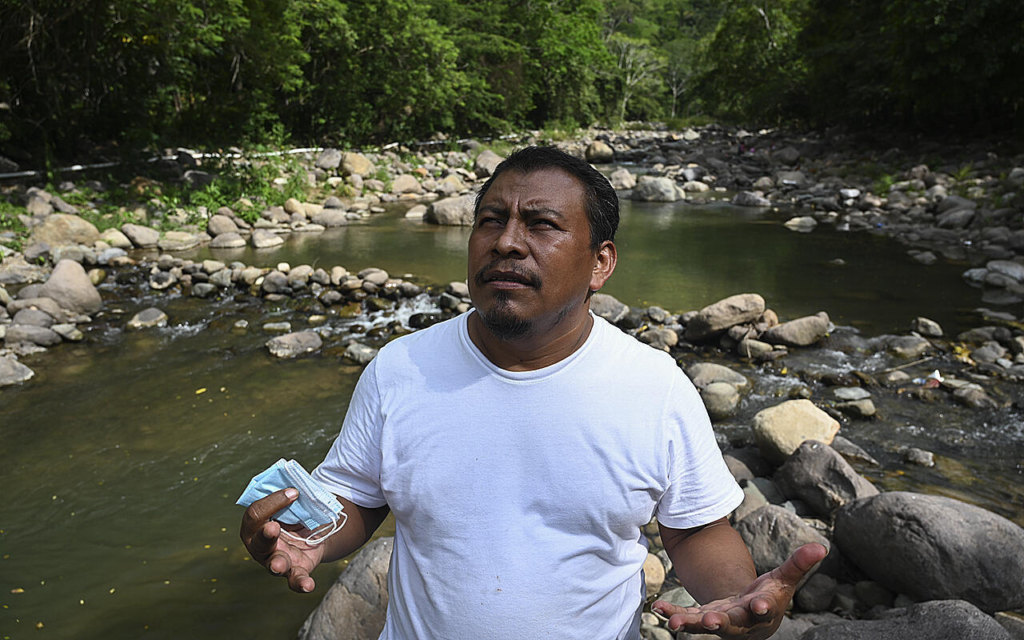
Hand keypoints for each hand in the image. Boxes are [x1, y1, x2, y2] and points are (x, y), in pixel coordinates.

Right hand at [240, 488, 325, 592]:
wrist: (314, 530)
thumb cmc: (294, 512)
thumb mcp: (290, 501)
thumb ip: (287, 492)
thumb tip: (294, 480)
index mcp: (255, 525)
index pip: (255, 514)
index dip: (273, 502)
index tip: (294, 491)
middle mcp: (260, 546)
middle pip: (258, 542)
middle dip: (265, 535)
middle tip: (273, 528)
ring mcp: (276, 560)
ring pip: (274, 564)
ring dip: (276, 564)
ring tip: (278, 566)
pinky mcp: (295, 570)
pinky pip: (295, 579)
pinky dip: (300, 583)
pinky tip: (307, 586)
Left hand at [652, 543, 827, 638]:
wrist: (753, 618)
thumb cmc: (770, 595)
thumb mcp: (783, 578)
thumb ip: (799, 563)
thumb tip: (822, 546)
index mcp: (762, 608)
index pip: (764, 608)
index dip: (762, 607)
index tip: (758, 606)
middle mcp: (740, 620)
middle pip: (731, 624)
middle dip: (721, 622)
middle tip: (711, 621)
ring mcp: (720, 621)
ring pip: (704, 625)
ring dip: (690, 623)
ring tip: (674, 622)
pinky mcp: (703, 618)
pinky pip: (687, 617)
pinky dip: (673, 612)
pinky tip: (658, 607)